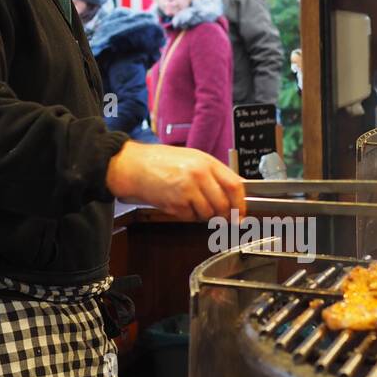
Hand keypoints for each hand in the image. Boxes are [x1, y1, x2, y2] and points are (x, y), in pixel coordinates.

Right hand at [105, 140, 245, 220]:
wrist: (134, 166)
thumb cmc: (161, 161)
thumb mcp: (193, 159)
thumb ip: (215, 174)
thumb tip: (236, 190)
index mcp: (207, 162)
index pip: (235, 186)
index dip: (240, 204)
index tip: (241, 213)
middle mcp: (199, 175)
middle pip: (223, 205)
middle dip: (223, 215)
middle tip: (218, 215)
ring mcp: (187, 190)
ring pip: (207, 214)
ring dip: (203, 215)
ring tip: (191, 202)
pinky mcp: (175, 203)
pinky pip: (190, 217)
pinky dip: (188, 215)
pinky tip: (179, 203)